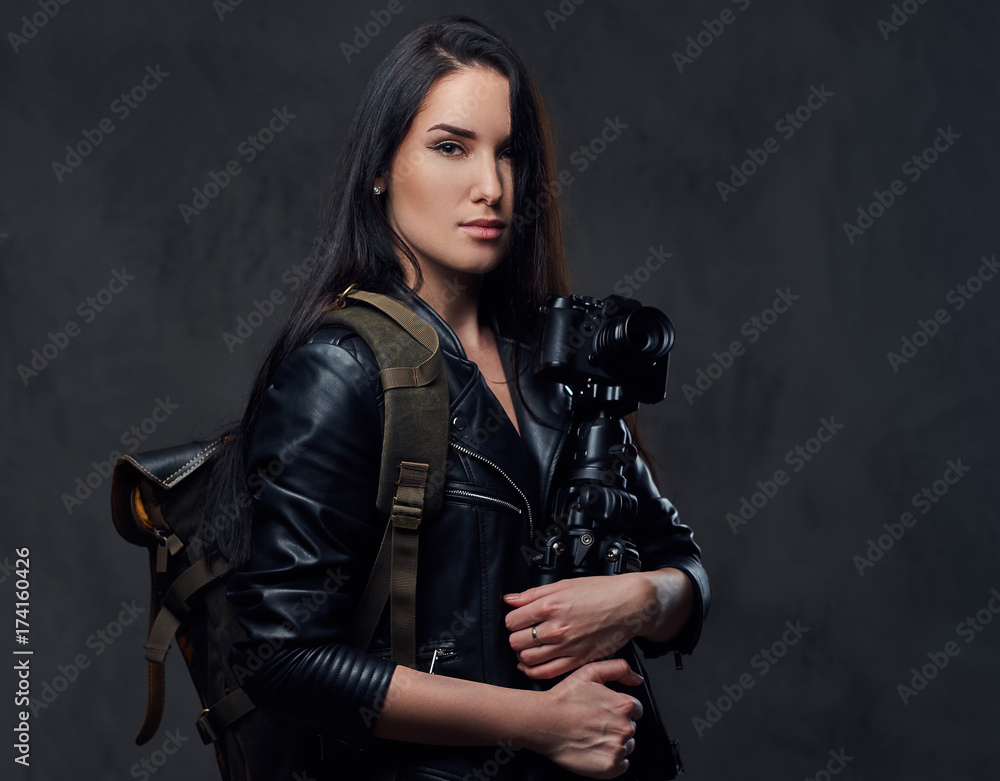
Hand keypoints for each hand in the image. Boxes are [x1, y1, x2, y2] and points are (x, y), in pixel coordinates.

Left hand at [503, 575, 648, 678]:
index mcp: (550, 606)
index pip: (512, 621)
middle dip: (516, 637)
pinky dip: (534, 671)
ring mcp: (567, 646)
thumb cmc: (600, 592)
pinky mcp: (578, 660)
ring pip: (528, 659)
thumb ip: (533, 594)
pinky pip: (547, 672)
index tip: (518, 620)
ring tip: (529, 648)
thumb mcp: (564, 584)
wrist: (629, 604)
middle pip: (516, 642)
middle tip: (523, 634)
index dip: (512, 621)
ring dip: (523, 655)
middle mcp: (556, 628)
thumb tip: (510, 599)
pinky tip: (533, 665)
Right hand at [529, 658, 643, 778]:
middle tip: (595, 724)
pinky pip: (621, 765)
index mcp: (624, 705)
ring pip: (626, 746)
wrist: (543, 722)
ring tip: (592, 736)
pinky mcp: (609, 767)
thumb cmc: (564, 698)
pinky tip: (595, 750)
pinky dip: (611, 760)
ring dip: (614, 743)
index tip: (606, 712)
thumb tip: (636, 679)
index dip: (620, 710)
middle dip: (616, 726)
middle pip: (630, 728)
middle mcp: (624, 727)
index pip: (635, 709)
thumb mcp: (590, 672)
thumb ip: (618, 668)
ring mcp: (617, 749)